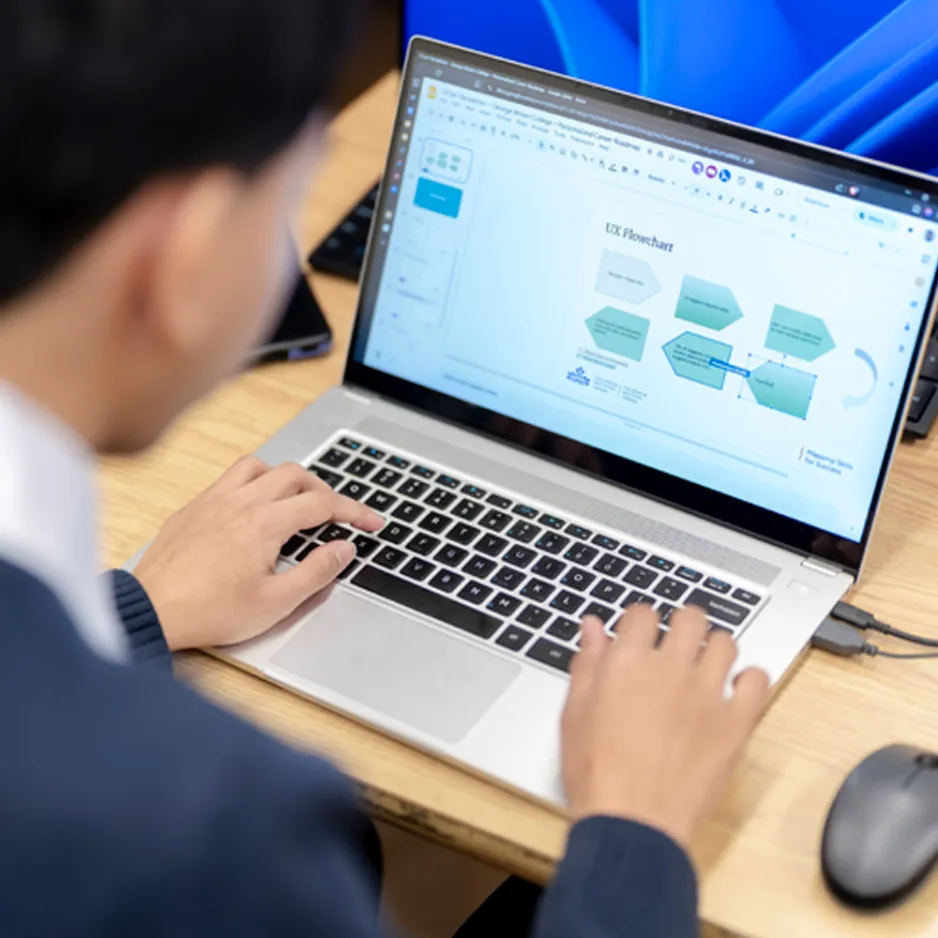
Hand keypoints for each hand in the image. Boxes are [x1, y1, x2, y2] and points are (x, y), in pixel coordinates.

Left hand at [134, 457, 383, 650]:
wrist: (151, 611)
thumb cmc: (209, 612)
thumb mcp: (276, 602)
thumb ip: (317, 572)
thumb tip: (344, 549)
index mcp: (265, 523)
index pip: (323, 504)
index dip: (354, 511)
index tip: (371, 521)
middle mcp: (240, 502)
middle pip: (296, 475)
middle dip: (324, 491)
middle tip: (336, 515)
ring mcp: (213, 500)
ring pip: (260, 467)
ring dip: (285, 479)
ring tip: (295, 502)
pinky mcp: (193, 507)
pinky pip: (229, 477)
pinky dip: (252, 483)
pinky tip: (253, 508)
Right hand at [561, 605, 768, 849]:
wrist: (632, 821)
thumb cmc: (597, 772)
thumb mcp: (575, 711)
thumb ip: (588, 662)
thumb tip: (593, 627)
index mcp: (629, 661)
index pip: (644, 613)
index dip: (641, 621)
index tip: (640, 633)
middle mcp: (671, 669)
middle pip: (690, 617)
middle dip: (683, 623)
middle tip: (678, 640)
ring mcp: (707, 695)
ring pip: (725, 643)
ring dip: (715, 646)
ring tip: (706, 662)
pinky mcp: (734, 725)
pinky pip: (756, 683)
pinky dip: (750, 678)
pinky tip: (737, 687)